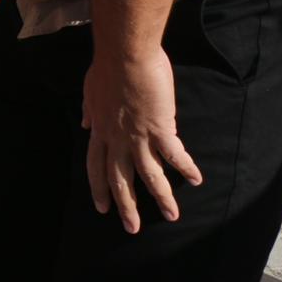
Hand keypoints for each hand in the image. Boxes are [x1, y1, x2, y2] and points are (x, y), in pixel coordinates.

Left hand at [82, 47, 202, 233]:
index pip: (95, 166)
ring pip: (150, 175)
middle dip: (126, 206)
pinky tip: (197, 178)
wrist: (125, 53)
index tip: (102, 207)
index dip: (99, 188)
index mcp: (100, 130)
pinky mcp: (160, 128)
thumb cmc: (108, 67)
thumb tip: (84, 124)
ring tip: (172, 216)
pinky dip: (186, 167)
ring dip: (162, 197)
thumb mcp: (90, 91)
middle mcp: (117, 138)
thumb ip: (89, 111)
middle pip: (120, 179)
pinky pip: (175, 154)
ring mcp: (138, 136)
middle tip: (132, 228)